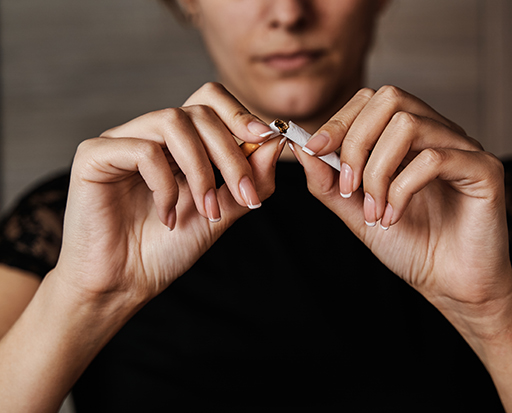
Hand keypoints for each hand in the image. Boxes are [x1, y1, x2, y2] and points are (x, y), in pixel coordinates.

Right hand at [55, 82, 284, 301]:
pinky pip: (142, 150)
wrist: (125, 283)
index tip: (267, 139)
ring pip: (172, 122)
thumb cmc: (168, 248)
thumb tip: (276, 142)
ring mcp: (121, 141)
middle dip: (230, 153)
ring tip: (206, 210)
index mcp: (178, 143)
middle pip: (198, 112)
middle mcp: (150, 135)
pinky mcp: (94, 156)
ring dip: (200, 168)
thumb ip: (248, 180)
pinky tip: (167, 216)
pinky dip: (165, 185)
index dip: (240, 115)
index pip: (209, 102)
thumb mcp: (221, 212)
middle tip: (244, 195)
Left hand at [292, 85, 511, 322]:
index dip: (339, 121)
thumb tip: (302, 149)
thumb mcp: (355, 212)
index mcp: (408, 139)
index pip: (372, 100)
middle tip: (350, 188)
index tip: (315, 150)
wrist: (448, 284)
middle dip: (355, 142)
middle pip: (390, 98)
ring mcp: (462, 148)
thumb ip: (329, 181)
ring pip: (407, 125)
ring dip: (378, 172)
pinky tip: (394, 217)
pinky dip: (402, 190)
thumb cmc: (408, 245)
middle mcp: (437, 134)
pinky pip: (435, 158)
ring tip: (374, 211)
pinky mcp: (484, 170)